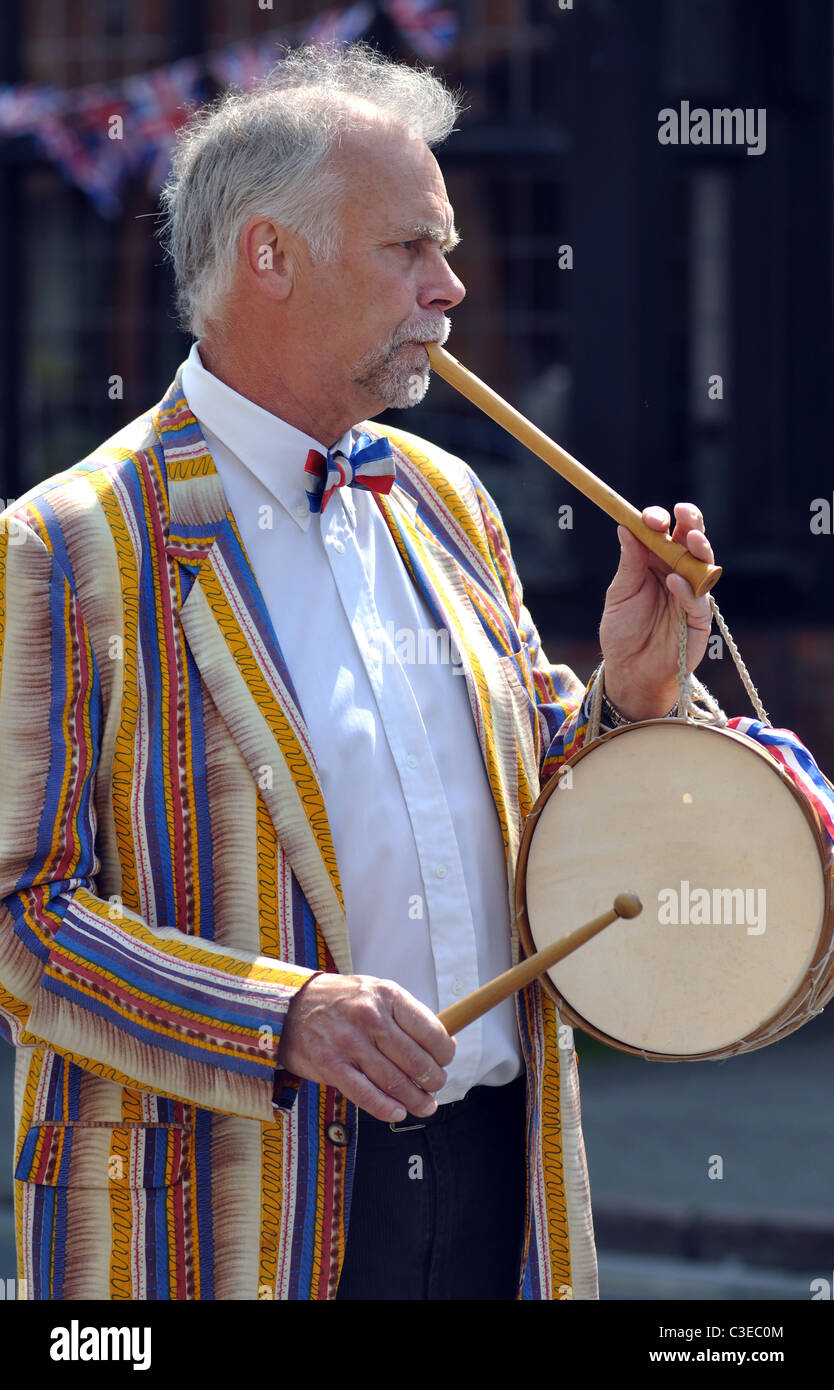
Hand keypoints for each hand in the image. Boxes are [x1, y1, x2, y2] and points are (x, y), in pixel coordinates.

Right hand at [278, 973, 455, 1122]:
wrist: (290, 1005)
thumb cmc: (339, 1001)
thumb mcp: (375, 992)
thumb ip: (406, 1016)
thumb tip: (444, 1042)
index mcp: (386, 995)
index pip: (431, 1031)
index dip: (445, 1053)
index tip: (445, 1061)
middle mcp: (369, 1017)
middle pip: (415, 1060)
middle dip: (433, 1080)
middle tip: (435, 1087)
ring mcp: (349, 1042)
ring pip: (394, 1081)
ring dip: (415, 1100)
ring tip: (424, 1105)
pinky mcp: (331, 1065)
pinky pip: (366, 1094)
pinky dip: (385, 1108)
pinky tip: (397, 1112)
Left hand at [599, 503, 713, 719]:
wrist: (630, 670)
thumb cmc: (623, 631)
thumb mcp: (620, 594)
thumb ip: (629, 564)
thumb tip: (625, 527)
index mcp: (656, 562)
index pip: (664, 533)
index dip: (660, 521)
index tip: (650, 518)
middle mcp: (677, 572)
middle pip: (691, 541)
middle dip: (691, 523)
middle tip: (684, 513)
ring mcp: (692, 594)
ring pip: (704, 565)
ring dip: (700, 549)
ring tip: (690, 540)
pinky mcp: (699, 618)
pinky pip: (699, 600)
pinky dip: (688, 589)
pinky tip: (674, 581)